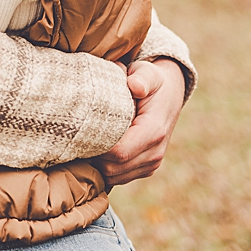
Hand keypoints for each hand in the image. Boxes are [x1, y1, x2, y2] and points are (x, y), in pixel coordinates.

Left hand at [92, 58, 185, 187]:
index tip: (82, 131)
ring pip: (113, 177)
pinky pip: (118, 177)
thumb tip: (134, 86)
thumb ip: (141, 77)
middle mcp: (155, 153)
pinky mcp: (147, 169)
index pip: (119, 153)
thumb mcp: (148, 72)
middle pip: (112, 168)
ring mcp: (152, 164)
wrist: (170, 94)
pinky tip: (100, 149)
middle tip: (79, 137)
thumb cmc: (153, 81)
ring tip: (89, 142)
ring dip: (98, 164)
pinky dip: (106, 167)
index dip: (97, 147)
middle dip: (93, 156)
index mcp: (154, 131)